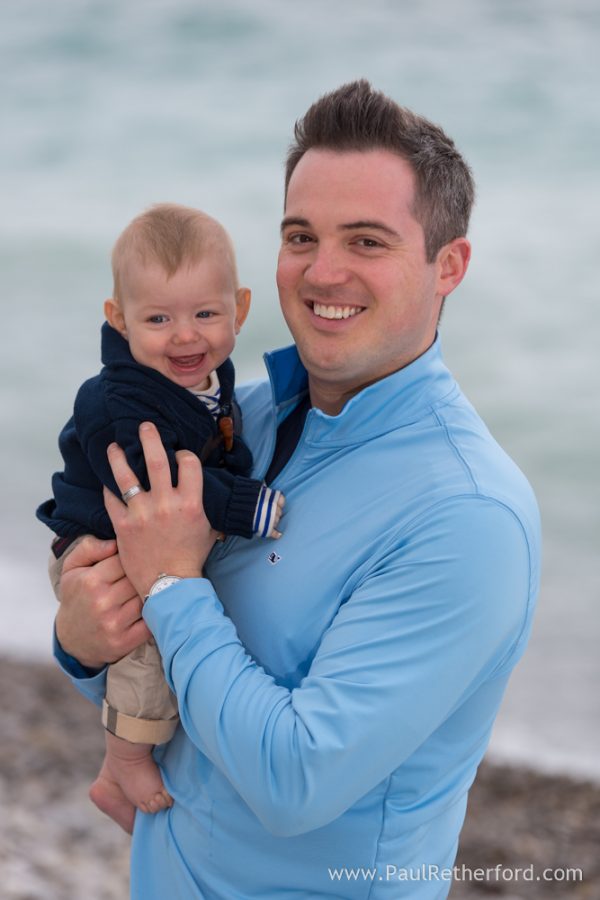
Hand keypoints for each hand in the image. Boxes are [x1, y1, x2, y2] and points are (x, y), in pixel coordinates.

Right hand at [56, 535, 150, 669]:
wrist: (71, 639)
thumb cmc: (77, 597)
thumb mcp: (72, 569)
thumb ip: (89, 548)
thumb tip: (115, 542)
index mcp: (91, 581)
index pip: (126, 559)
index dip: (134, 556)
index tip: (138, 557)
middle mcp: (102, 602)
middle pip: (139, 578)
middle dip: (145, 573)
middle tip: (150, 570)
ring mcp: (115, 623)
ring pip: (148, 597)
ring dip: (154, 591)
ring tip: (155, 586)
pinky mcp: (126, 641)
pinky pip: (151, 620)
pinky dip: (156, 612)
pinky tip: (155, 605)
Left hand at [104, 421, 217, 598]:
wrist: (171, 586)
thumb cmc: (191, 558)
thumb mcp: (209, 529)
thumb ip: (207, 508)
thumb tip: (210, 493)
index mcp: (191, 503)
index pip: (189, 463)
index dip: (185, 454)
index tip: (180, 455)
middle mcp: (166, 503)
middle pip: (156, 460)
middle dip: (149, 438)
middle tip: (144, 426)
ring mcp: (142, 513)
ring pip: (127, 475)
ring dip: (119, 457)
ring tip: (114, 447)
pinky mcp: (123, 526)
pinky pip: (111, 500)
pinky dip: (108, 489)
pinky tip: (107, 482)